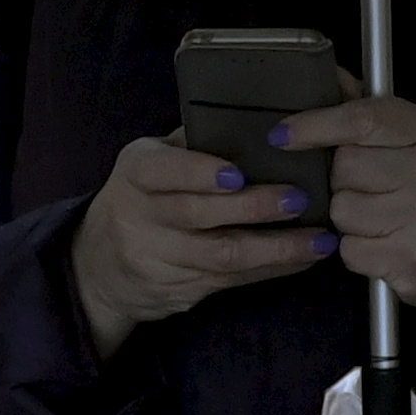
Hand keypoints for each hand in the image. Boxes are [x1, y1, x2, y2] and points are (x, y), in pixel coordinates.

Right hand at [70, 134, 333, 359]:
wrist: (97, 265)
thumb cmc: (144, 194)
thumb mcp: (153, 160)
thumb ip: (194, 143)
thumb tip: (261, 122)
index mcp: (135, 173)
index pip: (162, 172)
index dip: (198, 173)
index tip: (237, 174)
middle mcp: (139, 217)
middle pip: (197, 216)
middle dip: (252, 209)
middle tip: (298, 199)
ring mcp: (157, 260)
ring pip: (220, 257)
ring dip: (275, 249)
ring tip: (318, 239)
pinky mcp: (179, 292)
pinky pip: (231, 281)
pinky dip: (271, 270)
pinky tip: (303, 258)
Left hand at [277, 95, 415, 349]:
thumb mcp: (414, 141)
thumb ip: (371, 111)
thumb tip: (327, 77)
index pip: (365, 119)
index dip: (317, 124)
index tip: (282, 134)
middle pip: (346, 165)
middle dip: (342, 177)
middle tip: (370, 186)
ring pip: (342, 209)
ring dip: (348, 215)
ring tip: (378, 217)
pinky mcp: (411, 261)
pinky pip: (348, 248)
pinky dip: (355, 248)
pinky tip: (381, 243)